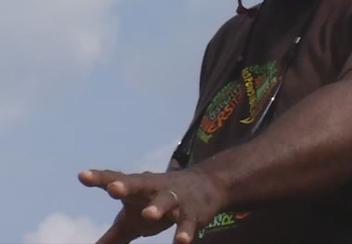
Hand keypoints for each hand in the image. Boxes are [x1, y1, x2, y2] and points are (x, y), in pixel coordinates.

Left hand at [79, 167, 227, 243]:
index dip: (99, 178)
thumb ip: (112, 236)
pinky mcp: (193, 213)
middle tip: (113, 188)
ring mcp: (175, 200)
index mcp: (137, 188)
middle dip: (126, 186)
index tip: (82, 176)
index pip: (115, 180)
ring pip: (166, 201)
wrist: (207, 185)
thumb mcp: (134, 219)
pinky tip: (181, 242)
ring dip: (157, 207)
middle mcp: (154, 189)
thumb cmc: (159, 202)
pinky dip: (185, 232)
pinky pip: (188, 223)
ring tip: (148, 215)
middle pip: (139, 184)